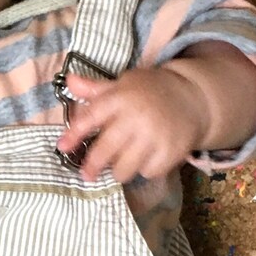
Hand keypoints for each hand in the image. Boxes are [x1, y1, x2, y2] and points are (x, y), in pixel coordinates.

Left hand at [54, 67, 208, 182]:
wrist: (193, 97)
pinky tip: (147, 159)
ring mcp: (155, 135)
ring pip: (124, 168)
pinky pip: (147, 172)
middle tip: (87, 174)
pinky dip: (145, 170)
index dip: (74, 134)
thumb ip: (95, 89)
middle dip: (92, 166)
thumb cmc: (150, 92)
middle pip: (105, 150)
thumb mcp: (124, 84)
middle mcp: (136, 117)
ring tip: (121, 163)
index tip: (62, 147)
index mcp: (121, 98)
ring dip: (119, 170)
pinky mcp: (171, 151)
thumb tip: (69, 81)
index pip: (91, 117)